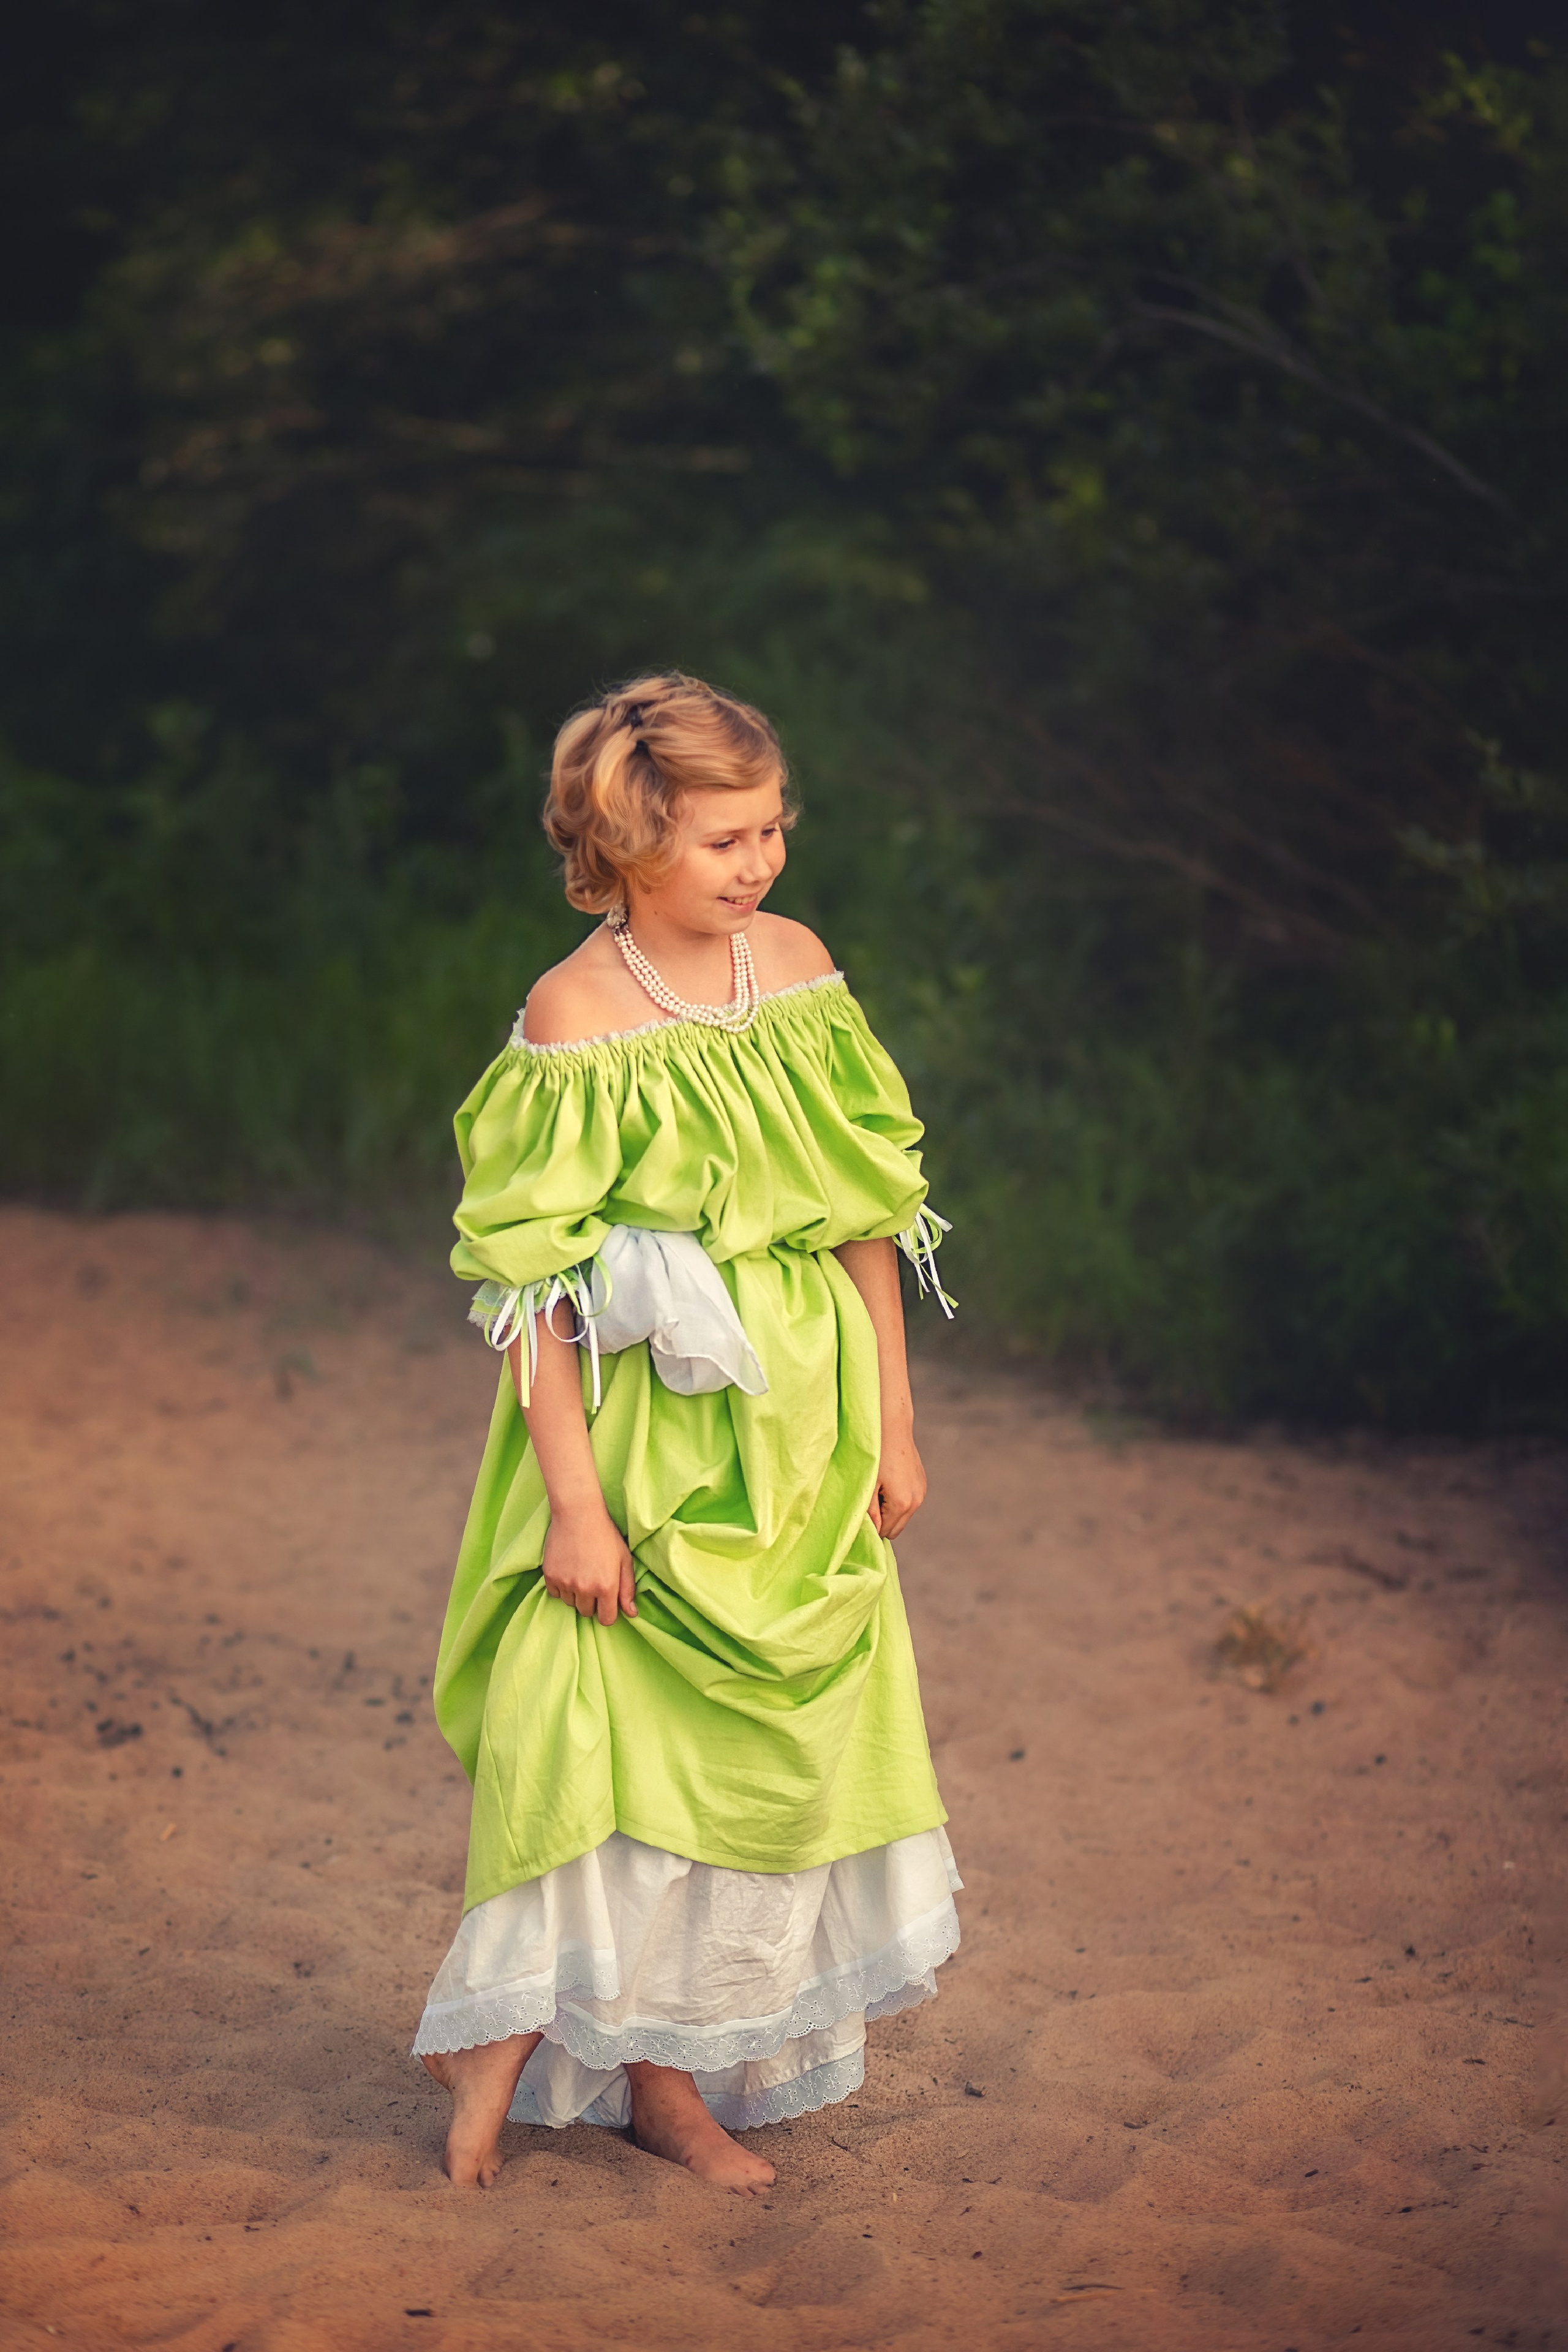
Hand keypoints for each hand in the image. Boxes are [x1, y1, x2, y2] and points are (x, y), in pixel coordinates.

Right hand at [540, 1505, 637, 1626]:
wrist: (578, 1514)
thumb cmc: (605, 1535)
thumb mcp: (624, 1559)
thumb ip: (628, 1589)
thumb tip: (632, 1613)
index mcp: (606, 1587)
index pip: (606, 1619)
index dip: (608, 1612)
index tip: (606, 1601)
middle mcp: (585, 1589)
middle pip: (586, 1612)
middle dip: (591, 1602)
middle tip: (592, 1581)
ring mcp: (566, 1583)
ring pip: (570, 1603)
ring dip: (575, 1594)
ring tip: (580, 1572)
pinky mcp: (550, 1576)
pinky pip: (555, 1594)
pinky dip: (561, 1587)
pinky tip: (568, 1569)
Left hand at [867, 1425, 926, 1541]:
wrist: (892, 1427)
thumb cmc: (875, 1454)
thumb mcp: (868, 1484)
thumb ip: (870, 1512)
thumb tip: (873, 1533)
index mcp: (902, 1503)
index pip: (885, 1533)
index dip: (871, 1529)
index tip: (860, 1516)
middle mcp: (916, 1501)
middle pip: (896, 1529)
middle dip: (882, 1523)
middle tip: (867, 1505)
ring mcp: (921, 1492)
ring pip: (902, 1517)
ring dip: (889, 1512)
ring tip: (877, 1491)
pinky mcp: (922, 1484)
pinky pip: (908, 1504)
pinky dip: (897, 1501)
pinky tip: (887, 1484)